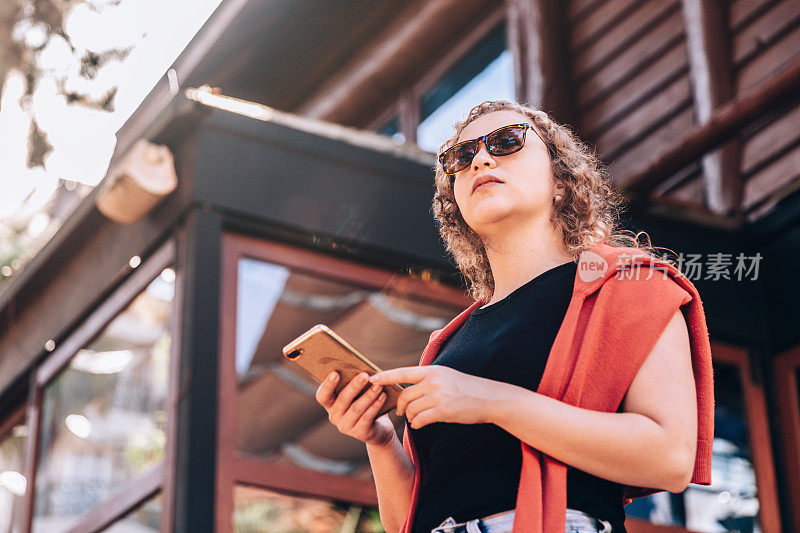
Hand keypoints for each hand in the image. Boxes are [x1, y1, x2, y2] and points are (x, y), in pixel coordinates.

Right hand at [316, 371, 396, 446]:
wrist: (378, 428)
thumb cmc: (365, 403)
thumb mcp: (357, 394)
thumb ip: (353, 384)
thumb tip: (360, 369)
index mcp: (330, 405)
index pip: (322, 396)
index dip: (327, 385)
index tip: (335, 373)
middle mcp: (334, 416)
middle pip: (342, 400)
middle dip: (354, 386)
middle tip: (365, 376)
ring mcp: (346, 426)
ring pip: (356, 408)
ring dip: (368, 396)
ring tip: (378, 386)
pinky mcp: (359, 433)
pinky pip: (367, 417)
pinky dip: (375, 406)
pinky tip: (383, 396)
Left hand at [369, 366, 501, 428]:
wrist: (490, 399)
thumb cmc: (468, 388)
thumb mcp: (448, 375)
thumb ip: (429, 378)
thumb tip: (409, 385)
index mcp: (433, 371)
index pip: (403, 372)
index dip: (385, 376)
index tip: (371, 379)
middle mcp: (434, 382)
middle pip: (405, 395)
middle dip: (400, 406)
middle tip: (400, 412)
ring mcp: (439, 396)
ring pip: (412, 409)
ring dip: (410, 417)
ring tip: (415, 418)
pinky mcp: (444, 411)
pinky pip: (420, 420)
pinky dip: (417, 424)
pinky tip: (421, 424)